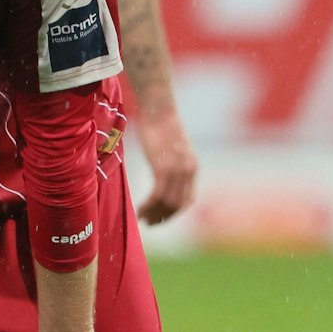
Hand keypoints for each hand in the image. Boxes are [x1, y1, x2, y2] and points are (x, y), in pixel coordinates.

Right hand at [133, 108, 197, 225]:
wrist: (159, 108)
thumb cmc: (161, 124)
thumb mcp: (172, 146)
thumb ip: (173, 161)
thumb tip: (164, 171)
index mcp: (192, 167)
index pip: (188, 200)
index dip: (174, 213)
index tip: (161, 217)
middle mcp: (188, 171)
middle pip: (178, 205)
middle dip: (163, 217)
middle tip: (149, 223)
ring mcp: (177, 170)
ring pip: (168, 203)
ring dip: (154, 214)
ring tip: (142, 218)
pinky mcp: (163, 168)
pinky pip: (157, 195)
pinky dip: (148, 206)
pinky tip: (140, 209)